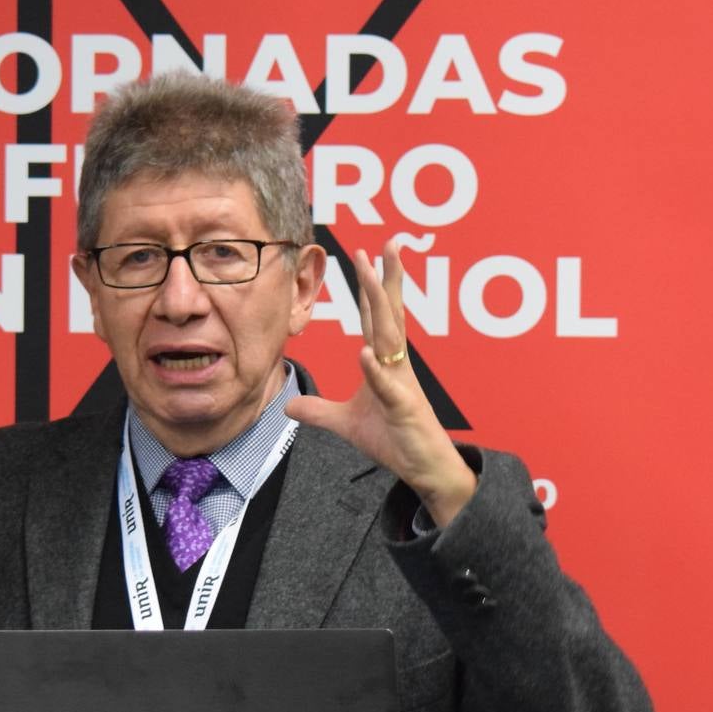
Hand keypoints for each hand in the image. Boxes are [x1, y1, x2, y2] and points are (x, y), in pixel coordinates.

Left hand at [285, 240, 477, 525]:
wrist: (424, 469)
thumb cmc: (394, 439)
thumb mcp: (345, 423)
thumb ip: (319, 411)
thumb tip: (288, 405)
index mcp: (385, 363)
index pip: (376, 317)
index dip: (370, 286)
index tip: (365, 254)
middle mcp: (396, 366)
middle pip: (390, 314)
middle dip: (387, 278)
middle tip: (389, 242)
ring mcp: (401, 385)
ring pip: (391, 338)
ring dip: (381, 306)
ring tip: (373, 276)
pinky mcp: (404, 410)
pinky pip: (388, 387)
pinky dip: (376, 371)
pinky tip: (366, 354)